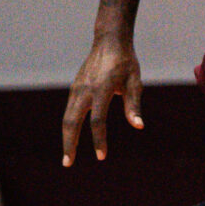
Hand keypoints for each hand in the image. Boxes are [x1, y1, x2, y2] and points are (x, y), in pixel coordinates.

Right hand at [62, 34, 142, 165]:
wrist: (109, 42)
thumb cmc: (125, 63)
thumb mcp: (134, 82)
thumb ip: (134, 105)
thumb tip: (138, 126)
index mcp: (102, 89)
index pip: (97, 120)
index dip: (99, 140)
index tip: (102, 156)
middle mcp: (85, 90)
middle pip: (71, 122)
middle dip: (69, 144)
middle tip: (68, 164)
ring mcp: (77, 88)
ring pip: (67, 117)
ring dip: (66, 138)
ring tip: (68, 156)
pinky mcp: (74, 88)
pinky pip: (69, 111)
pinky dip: (69, 127)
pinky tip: (71, 137)